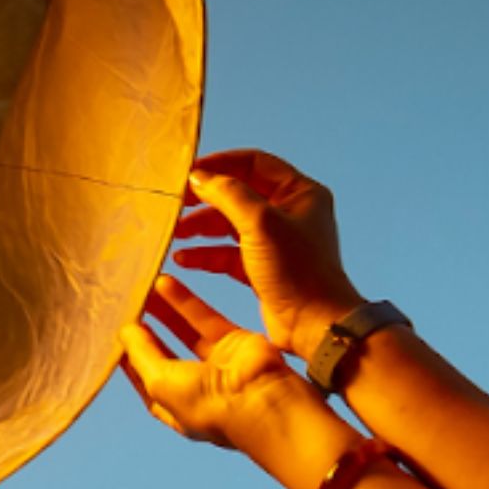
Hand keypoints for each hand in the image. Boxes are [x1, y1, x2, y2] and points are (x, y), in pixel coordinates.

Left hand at [120, 278, 307, 449]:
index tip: (113, 337)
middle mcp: (195, 388)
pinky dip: (185, 302)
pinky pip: (204, 318)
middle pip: (163, 354)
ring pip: (183, 332)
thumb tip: (125, 332)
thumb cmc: (210, 405)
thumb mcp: (162, 383)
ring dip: (163, 312)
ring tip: (142, 290)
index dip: (128, 361)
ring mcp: (216, 365)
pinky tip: (164, 283)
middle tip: (127, 308)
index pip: (145, 381)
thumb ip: (142, 355)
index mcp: (176, 408)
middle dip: (146, 333)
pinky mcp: (234, 342)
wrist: (265, 401)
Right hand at [172, 150, 361, 361]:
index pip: (255, 163)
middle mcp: (289, 213)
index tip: (190, 173)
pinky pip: (228, 254)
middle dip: (205, 199)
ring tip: (175, 232)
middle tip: (176, 203)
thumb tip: (199, 177)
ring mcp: (275, 242)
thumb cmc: (297, 271)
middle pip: (238, 194)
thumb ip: (228, 194)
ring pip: (230, 225)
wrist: (313, 325)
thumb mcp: (260, 222)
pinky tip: (184, 259)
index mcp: (299, 193)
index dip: (221, 164)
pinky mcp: (262, 269)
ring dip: (201, 227)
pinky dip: (206, 254)